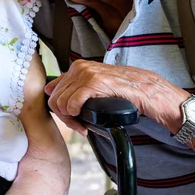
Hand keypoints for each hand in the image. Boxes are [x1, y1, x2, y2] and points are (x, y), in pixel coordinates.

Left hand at [45, 60, 188, 133]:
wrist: (146, 90)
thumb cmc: (121, 91)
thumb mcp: (93, 86)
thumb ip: (73, 86)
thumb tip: (49, 91)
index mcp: (76, 68)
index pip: (52, 91)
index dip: (59, 110)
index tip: (72, 119)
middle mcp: (78, 68)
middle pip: (55, 99)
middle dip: (65, 117)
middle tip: (80, 126)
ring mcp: (86, 73)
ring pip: (61, 103)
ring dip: (71, 120)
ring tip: (85, 125)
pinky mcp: (94, 82)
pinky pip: (72, 103)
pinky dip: (77, 116)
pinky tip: (87, 120)